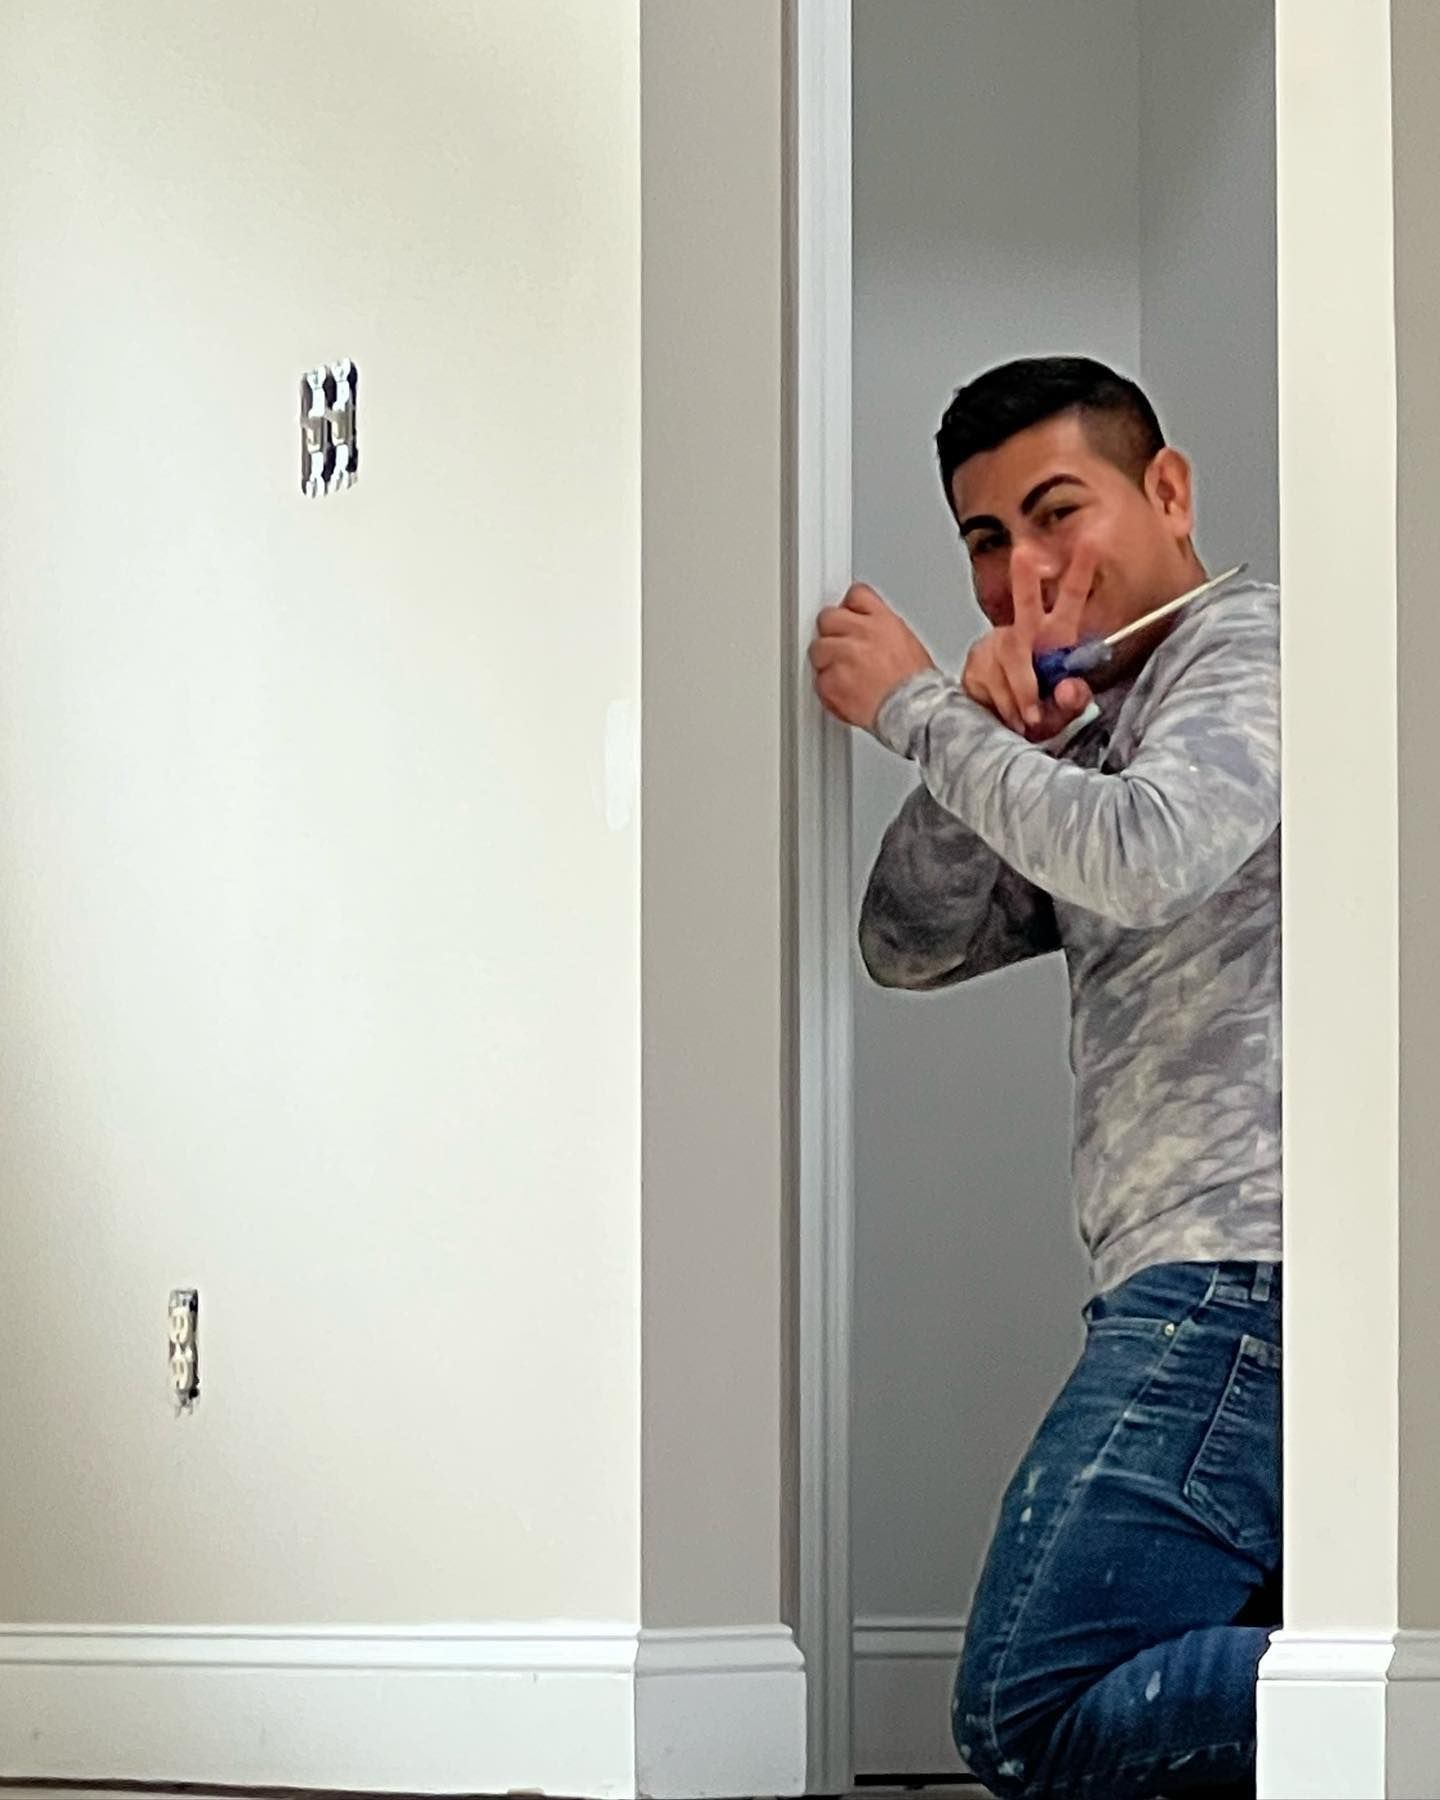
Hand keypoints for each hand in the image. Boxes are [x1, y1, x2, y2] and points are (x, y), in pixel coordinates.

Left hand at [809, 583, 936, 731]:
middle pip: (828, 617)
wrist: (913, 711)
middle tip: (841, 648)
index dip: (850, 608)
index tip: (848, 616)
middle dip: (831, 632)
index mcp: (882, 621)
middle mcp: (860, 633)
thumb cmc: (916, 686)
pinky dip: (828, 689)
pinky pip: (818, 679)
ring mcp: (842, 656)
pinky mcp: (830, 682)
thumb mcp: (907, 642)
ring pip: (817, 648)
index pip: (856, 595)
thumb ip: (880, 629)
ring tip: (845, 676)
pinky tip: (846, 692)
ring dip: (826, 661)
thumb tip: (866, 628)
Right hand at [961, 539, 1097, 738]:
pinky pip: (989, 684)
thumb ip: (1072, 702)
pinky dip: (1002, 706)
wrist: (1002, 730)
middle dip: (1025, 579)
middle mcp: (1023, 633)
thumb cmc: (1039, 713)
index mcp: (1055, 637)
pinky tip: (1007, 714)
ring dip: (1021, 695)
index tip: (1090, 542)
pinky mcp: (974, 664)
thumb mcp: (1063, 713)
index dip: (1080, 571)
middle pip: (1025, 603)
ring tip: (1029, 718)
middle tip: (1025, 553)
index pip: (1071, 599)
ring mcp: (995, 646)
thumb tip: (1068, 689)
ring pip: (1009, 661)